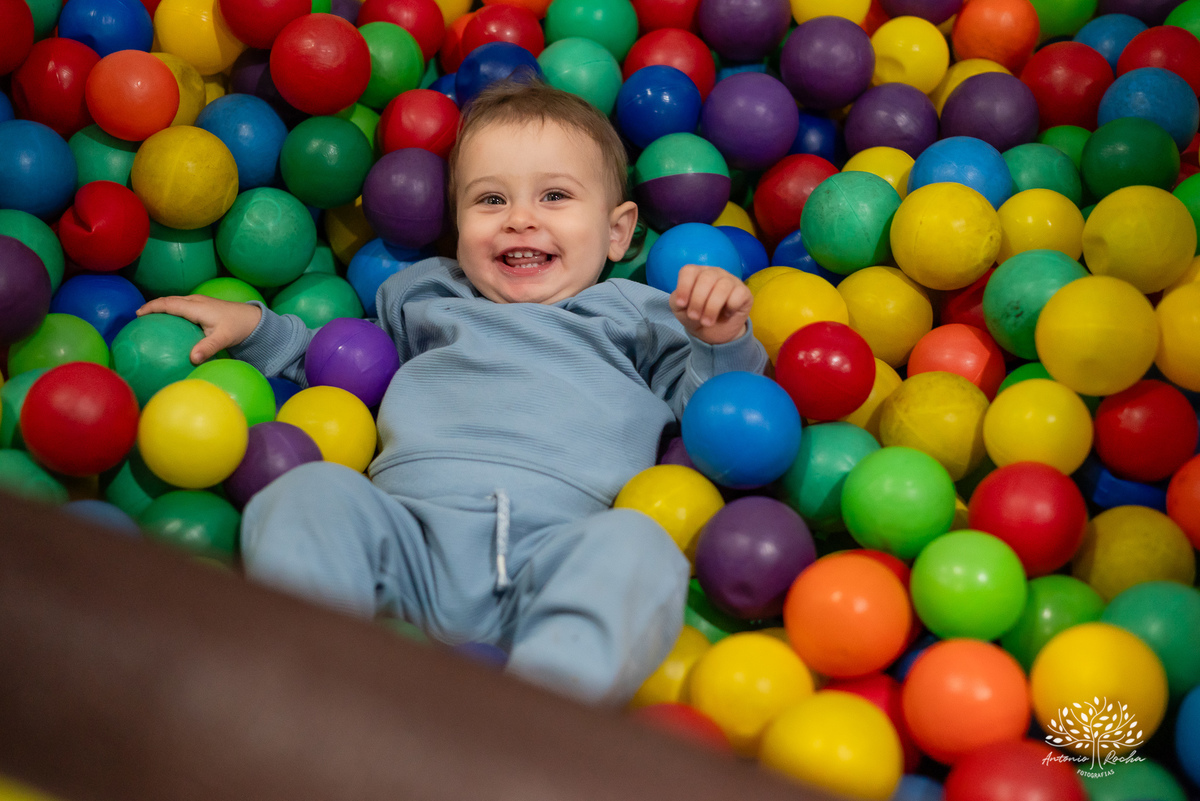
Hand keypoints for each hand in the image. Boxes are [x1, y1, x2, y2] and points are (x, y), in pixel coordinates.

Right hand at [136, 295, 262, 364]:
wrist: (252, 319)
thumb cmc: (237, 327)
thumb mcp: (223, 339)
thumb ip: (207, 348)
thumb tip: (192, 359)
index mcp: (196, 307)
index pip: (169, 304)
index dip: (152, 307)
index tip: (138, 314)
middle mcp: (195, 301)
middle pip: (169, 301)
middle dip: (152, 306)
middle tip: (137, 317)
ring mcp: (198, 302)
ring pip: (175, 302)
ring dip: (161, 308)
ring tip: (148, 319)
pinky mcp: (202, 307)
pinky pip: (181, 307)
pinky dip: (171, 312)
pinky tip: (168, 324)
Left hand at [669, 265, 752, 344]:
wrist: (715, 333)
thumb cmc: (696, 316)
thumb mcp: (680, 310)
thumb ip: (677, 300)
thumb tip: (683, 300)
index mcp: (697, 274)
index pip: (689, 271)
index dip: (684, 287)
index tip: (681, 304)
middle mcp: (714, 273)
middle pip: (706, 278)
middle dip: (697, 301)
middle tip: (694, 317)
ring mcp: (730, 280)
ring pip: (722, 286)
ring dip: (712, 308)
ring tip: (707, 322)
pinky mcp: (744, 292)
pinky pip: (738, 295)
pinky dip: (730, 307)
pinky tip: (727, 314)